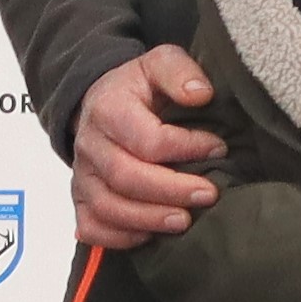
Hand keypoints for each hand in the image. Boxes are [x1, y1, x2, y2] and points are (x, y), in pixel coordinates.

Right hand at [69, 43, 222, 247]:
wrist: (100, 102)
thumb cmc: (137, 88)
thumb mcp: (159, 63)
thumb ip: (179, 71)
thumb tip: (200, 94)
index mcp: (107, 109)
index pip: (147, 139)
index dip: (186, 147)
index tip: (218, 148)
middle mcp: (89, 145)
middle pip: (126, 177)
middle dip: (171, 190)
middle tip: (208, 195)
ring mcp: (82, 176)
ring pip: (108, 208)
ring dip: (149, 219)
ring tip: (185, 221)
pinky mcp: (81, 200)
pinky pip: (92, 228)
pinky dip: (120, 238)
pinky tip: (150, 236)